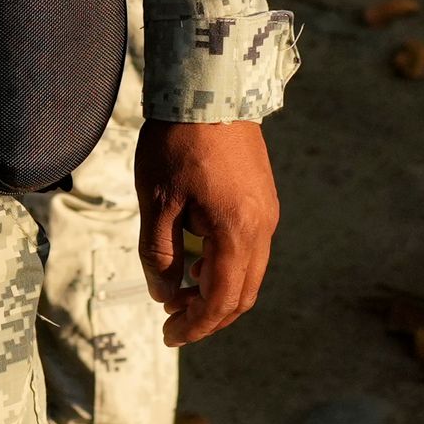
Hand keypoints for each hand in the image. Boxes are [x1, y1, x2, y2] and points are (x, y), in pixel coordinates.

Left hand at [135, 120, 278, 344]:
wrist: (210, 88)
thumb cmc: (178, 143)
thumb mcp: (156, 202)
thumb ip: (160, 255)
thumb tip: (165, 296)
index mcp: (237, 232)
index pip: (221, 299)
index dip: (195, 325)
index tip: (169, 335)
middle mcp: (262, 227)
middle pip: (241, 293)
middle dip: (208, 315)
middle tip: (173, 321)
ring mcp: (267, 212)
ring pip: (249, 272)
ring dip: (217, 290)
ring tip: (180, 287)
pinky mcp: (264, 198)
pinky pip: (251, 248)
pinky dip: (226, 265)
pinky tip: (197, 254)